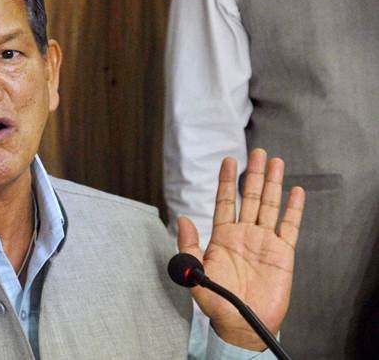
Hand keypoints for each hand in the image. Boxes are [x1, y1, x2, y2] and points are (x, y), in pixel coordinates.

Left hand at [177, 148, 304, 350]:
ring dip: (273, 184)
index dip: (227, 180)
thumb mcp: (195, 273)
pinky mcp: (282, 253)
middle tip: (259, 152)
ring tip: (276, 161)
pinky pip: (289, 227)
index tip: (228, 159)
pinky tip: (295, 192)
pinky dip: (293, 209)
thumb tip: (182, 219)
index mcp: (222, 237)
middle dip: (254, 175)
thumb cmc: (216, 302)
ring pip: (269, 206)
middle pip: (250, 197)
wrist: (241, 324)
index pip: (225, 201)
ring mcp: (264, 242)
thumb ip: (188, 246)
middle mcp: (244, 234)